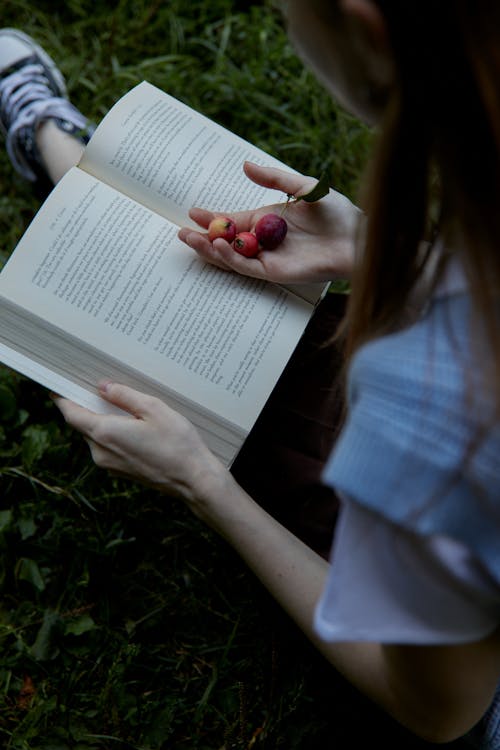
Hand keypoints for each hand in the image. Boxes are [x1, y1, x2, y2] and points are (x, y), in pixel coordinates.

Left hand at [52, 382, 226, 512]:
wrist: (194, 479)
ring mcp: (109, 465)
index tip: (57, 387)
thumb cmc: (178, 443)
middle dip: (86, 406)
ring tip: (121, 405)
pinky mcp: (121, 472)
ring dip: (102, 420)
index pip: (71, 414)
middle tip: (97, 388)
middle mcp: (101, 452)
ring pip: (96, 437)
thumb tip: (103, 387)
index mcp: (105, 433)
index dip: (62, 399)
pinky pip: (108, 447)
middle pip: (83, 425)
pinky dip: (112, 434)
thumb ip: (125, 396)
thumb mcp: (154, 409)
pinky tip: (132, 426)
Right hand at [178, 161, 360, 283]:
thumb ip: (274, 179)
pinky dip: (231, 258)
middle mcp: (265, 241)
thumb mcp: (304, 188)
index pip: (234, 221)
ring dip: (210, 249)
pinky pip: (247, 267)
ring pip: (232, 257)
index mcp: (269, 221)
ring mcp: (268, 258)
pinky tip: (219, 246)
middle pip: (227, 241)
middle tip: (180, 231)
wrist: (357, 239)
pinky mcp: (275, 272)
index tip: (192, 211)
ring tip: (189, 239)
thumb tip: (245, 166)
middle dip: (203, 237)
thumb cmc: (338, 214)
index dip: (213, 218)